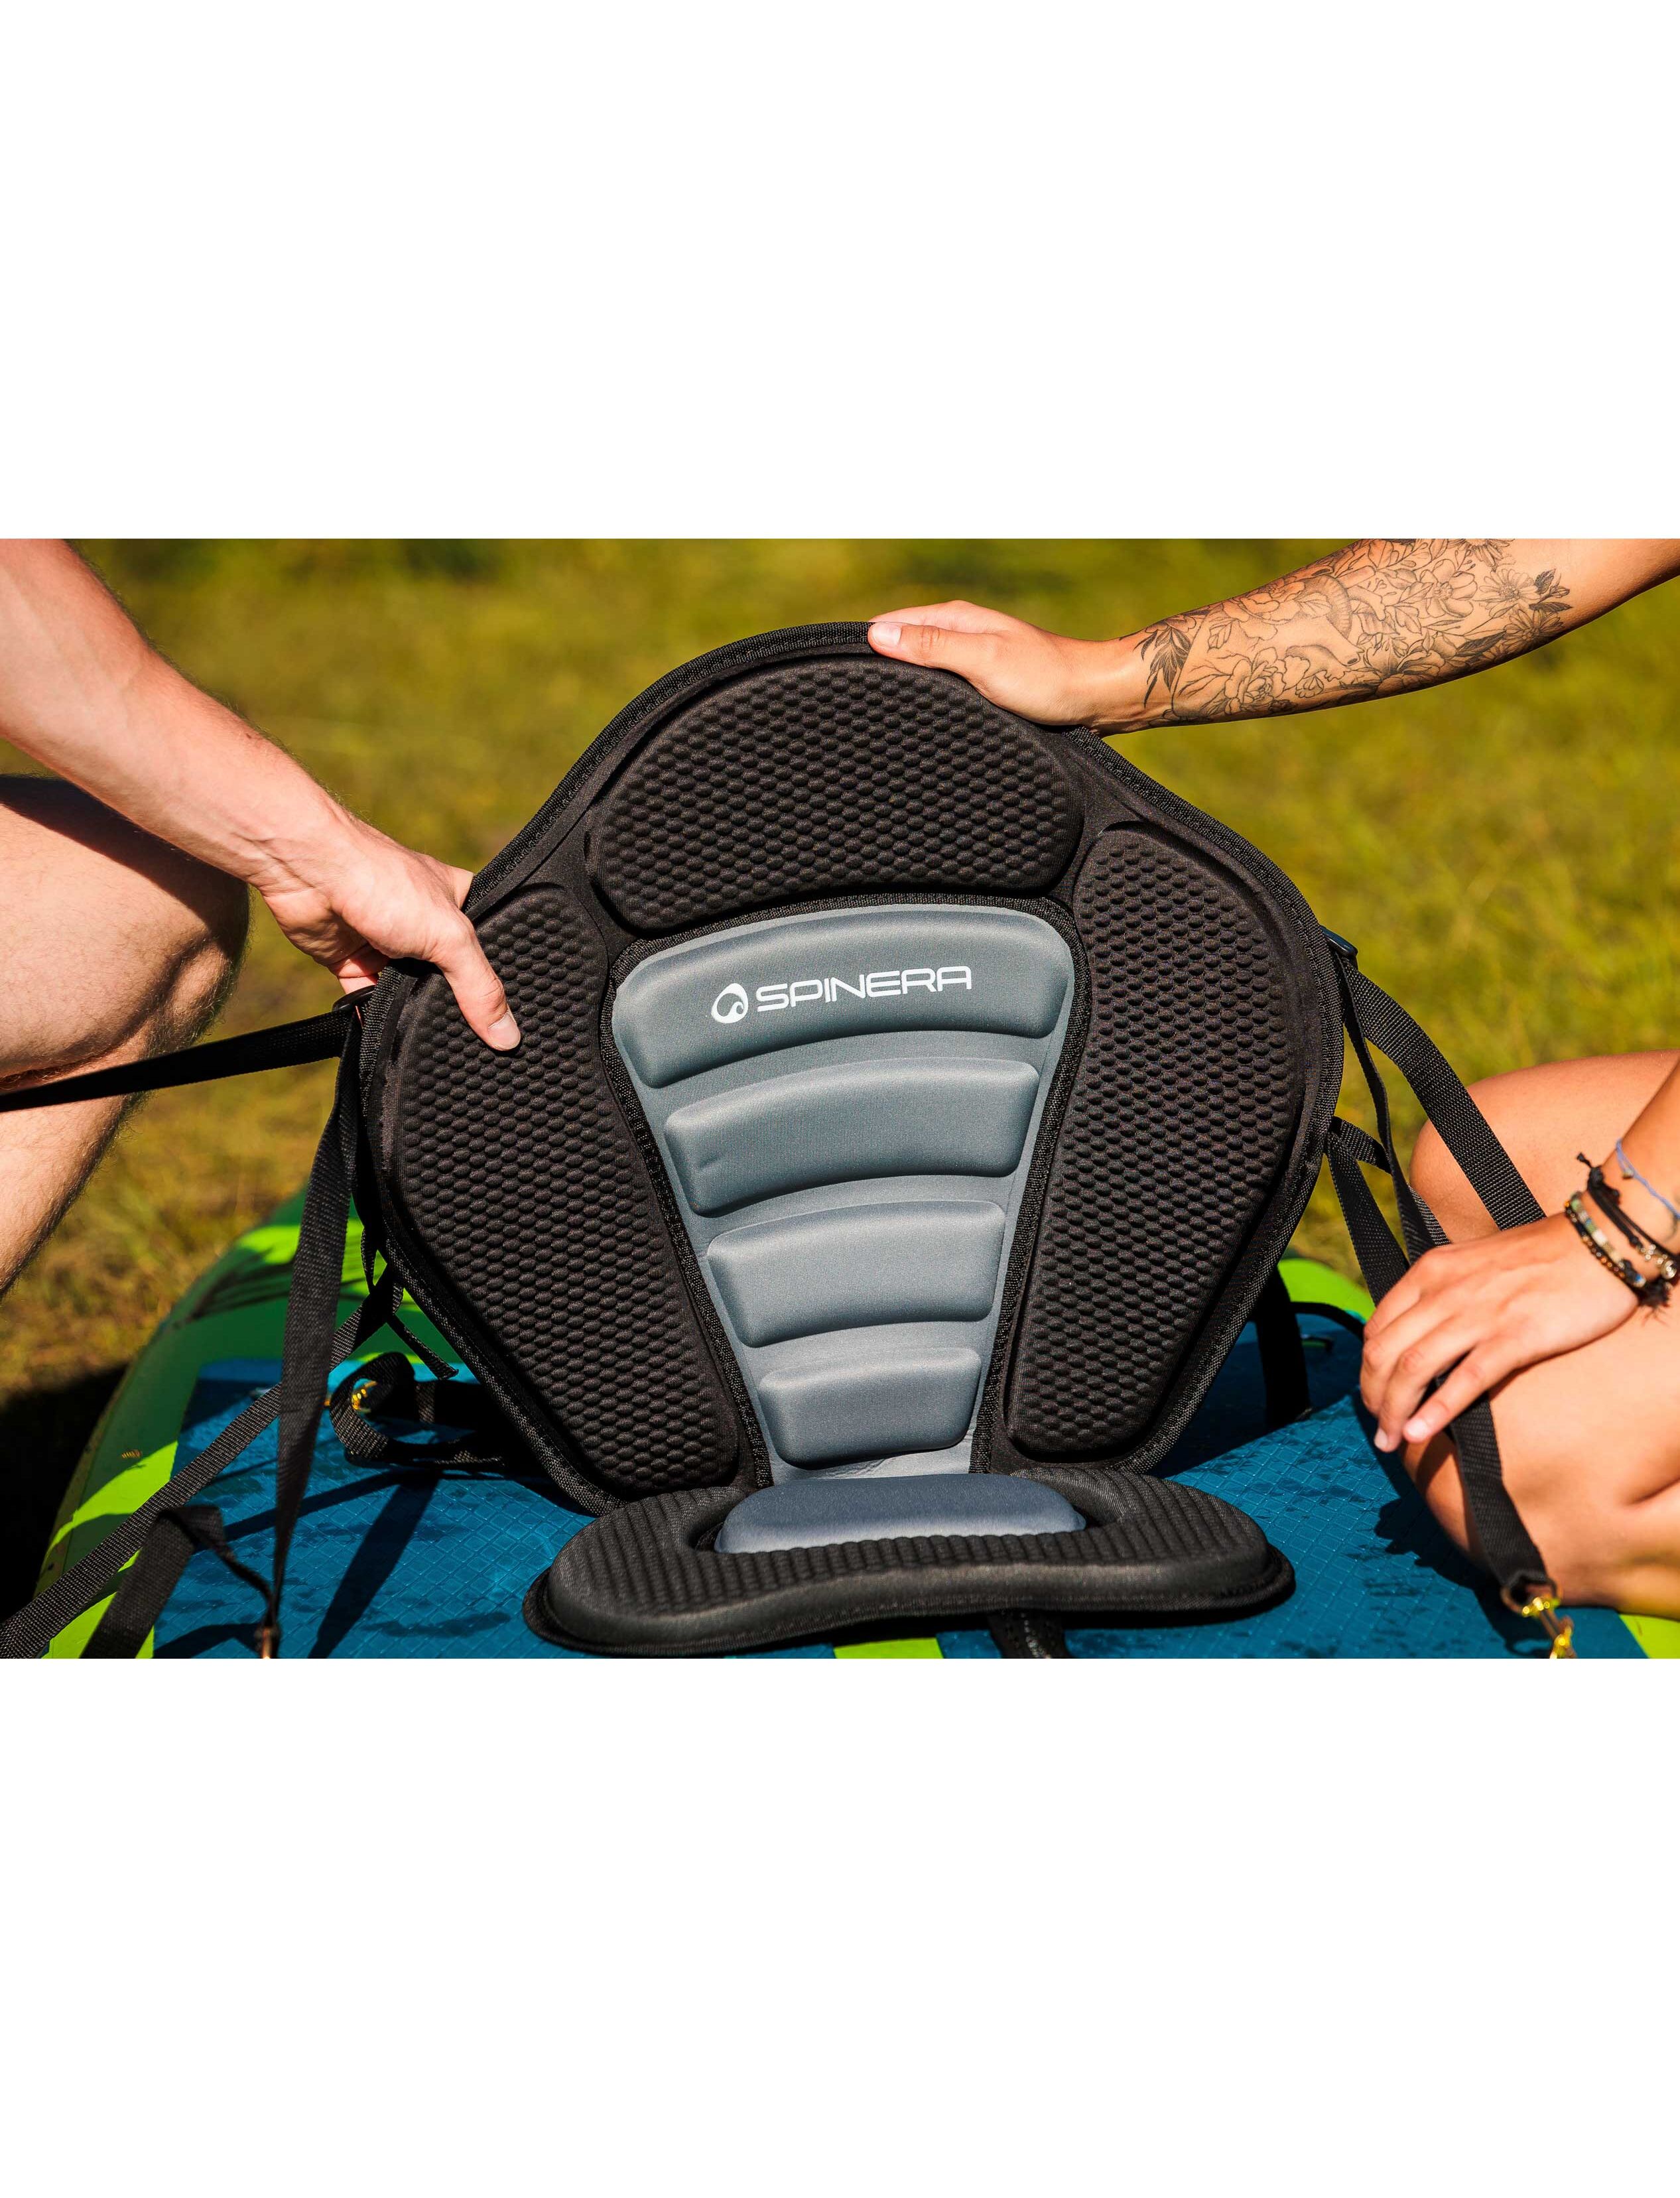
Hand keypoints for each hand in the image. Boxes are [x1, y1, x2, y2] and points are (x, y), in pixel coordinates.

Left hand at [251, 811, 519, 1048]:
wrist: (310, 872)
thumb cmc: (383, 880)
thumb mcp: (450, 935)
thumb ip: (480, 986)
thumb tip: (507, 1034)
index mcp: (459, 902)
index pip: (489, 950)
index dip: (499, 982)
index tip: (509, 1023)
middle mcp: (425, 923)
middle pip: (450, 977)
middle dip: (453, 1003)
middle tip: (470, 1037)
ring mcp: (388, 943)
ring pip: (409, 992)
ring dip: (412, 1009)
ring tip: (426, 1034)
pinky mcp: (353, 961)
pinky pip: (368, 1000)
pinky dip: (373, 1015)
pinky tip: (386, 1033)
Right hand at [867, 600, 1134, 727]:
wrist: (1095, 698)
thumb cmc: (1046, 679)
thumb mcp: (982, 660)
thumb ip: (932, 647)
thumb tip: (878, 635)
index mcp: (956, 620)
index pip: (891, 624)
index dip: (864, 644)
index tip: (836, 671)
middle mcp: (962, 634)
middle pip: (903, 645)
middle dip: (877, 665)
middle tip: (847, 698)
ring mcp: (973, 658)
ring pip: (922, 667)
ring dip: (902, 683)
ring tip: (874, 709)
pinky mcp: (985, 682)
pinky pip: (942, 686)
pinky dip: (926, 697)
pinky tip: (918, 715)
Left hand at [1360, 1211, 1636, 1452]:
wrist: (1598, 1243)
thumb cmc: (1541, 1257)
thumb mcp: (1474, 1264)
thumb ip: (1445, 1293)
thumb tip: (1423, 1335)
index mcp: (1431, 1272)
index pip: (1377, 1328)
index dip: (1368, 1370)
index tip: (1375, 1397)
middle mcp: (1445, 1291)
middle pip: (1384, 1353)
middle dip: (1373, 1398)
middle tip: (1379, 1429)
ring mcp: (1478, 1314)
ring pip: (1413, 1368)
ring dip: (1394, 1411)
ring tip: (1392, 1441)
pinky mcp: (1515, 1337)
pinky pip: (1464, 1379)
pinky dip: (1436, 1411)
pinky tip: (1420, 1433)